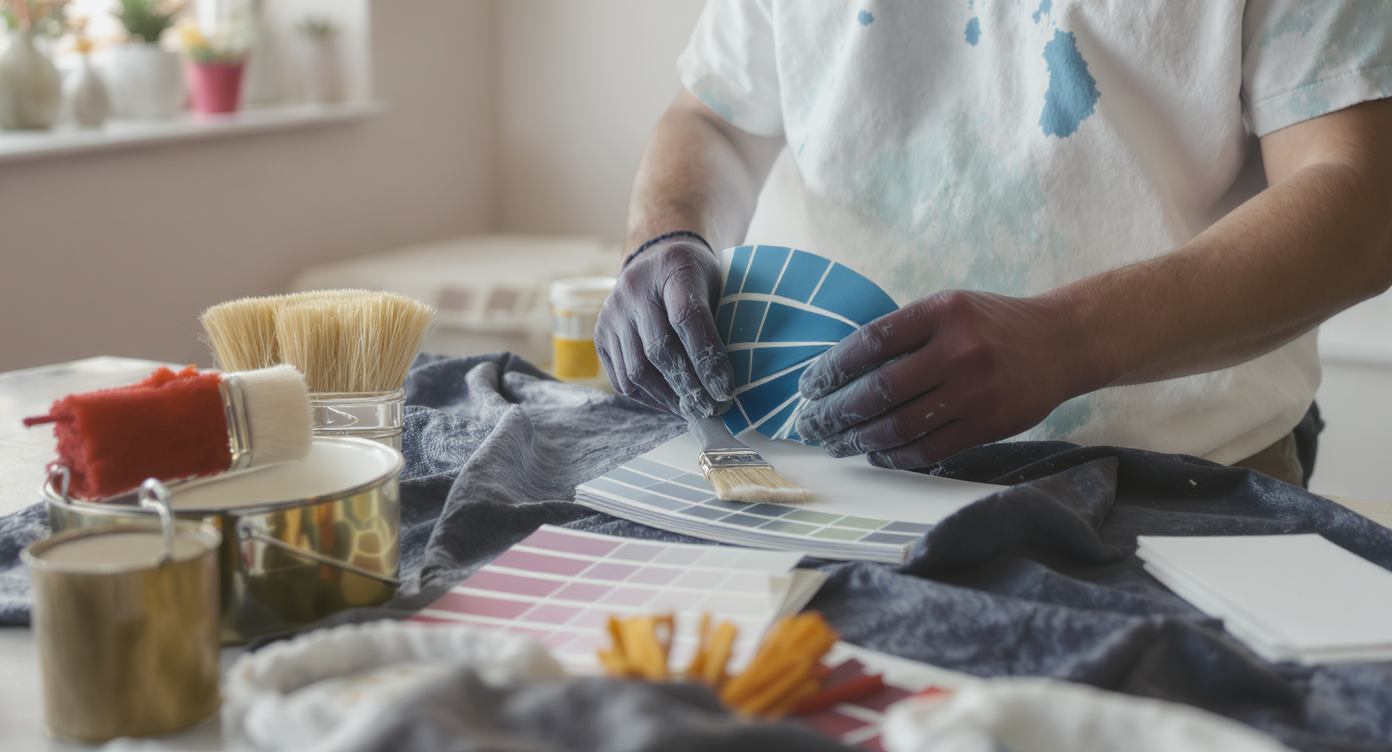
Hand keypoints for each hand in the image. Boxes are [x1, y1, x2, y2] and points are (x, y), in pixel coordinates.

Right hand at [595, 237, 734, 417]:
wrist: (656, 261)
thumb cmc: (697, 280)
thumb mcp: (718, 286)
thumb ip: (722, 324)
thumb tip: (727, 383)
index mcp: (673, 267)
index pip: (686, 317)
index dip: (707, 358)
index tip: (726, 389)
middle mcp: (634, 288)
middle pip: (659, 349)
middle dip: (689, 387)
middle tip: (712, 408)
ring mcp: (612, 312)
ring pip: (636, 370)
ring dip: (668, 399)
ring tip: (693, 411)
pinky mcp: (599, 334)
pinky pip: (621, 379)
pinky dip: (648, 398)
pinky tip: (670, 403)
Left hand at [794, 290, 1086, 467]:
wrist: (1061, 343)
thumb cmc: (991, 325)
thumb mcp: (949, 309)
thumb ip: (904, 333)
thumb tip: (840, 374)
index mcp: (942, 312)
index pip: (871, 341)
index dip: (833, 367)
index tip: (809, 385)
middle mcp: (959, 349)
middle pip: (880, 390)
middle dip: (836, 412)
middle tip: (811, 424)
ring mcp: (976, 390)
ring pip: (901, 425)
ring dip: (859, 440)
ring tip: (837, 444)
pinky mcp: (989, 423)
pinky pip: (930, 448)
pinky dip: (896, 456)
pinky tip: (876, 455)